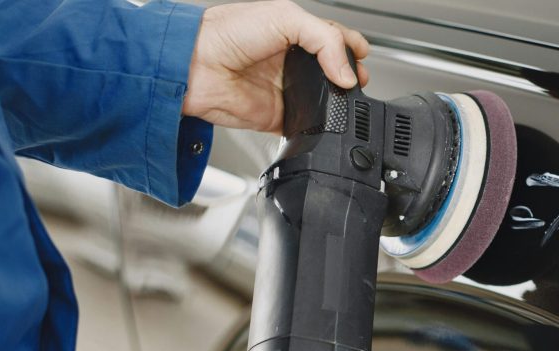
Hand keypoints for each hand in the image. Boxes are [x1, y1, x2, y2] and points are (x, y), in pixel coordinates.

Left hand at [182, 0, 370, 133]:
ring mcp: (286, 88)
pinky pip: (308, 124)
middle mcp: (291, 61)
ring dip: (340, 101)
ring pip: (325, 99)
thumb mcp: (284, 17)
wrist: (196, 67)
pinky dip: (320, 125)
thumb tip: (347, 73)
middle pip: (334, 71)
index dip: (352, 46)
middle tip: (359, 78)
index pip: (333, 39)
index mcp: (293, 32)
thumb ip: (324, 40)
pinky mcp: (279, 115)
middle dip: (351, 75)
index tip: (362, 54)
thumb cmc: (226, 33)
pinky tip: (326, 117)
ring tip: (347, 97)